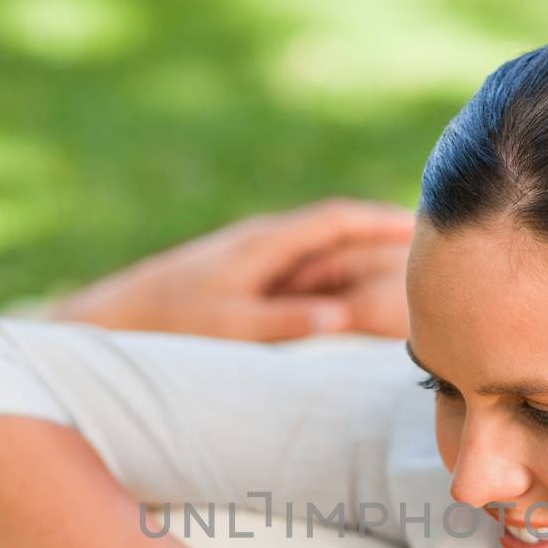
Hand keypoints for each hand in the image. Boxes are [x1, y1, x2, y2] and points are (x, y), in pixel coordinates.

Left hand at [50, 197, 413, 340]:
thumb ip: (285, 321)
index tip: (424, 224)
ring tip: (403, 267)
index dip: (383, 220)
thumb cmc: (171, 323)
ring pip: (319, 249)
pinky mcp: (244, 275)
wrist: (117, 318)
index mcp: (266, 244)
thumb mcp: (231, 327)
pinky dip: (332, 273)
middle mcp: (262, 242)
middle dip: (381, 233)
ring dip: (358, 253)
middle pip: (335, 230)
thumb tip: (341, 319)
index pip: (337, 220)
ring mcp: (253, 256)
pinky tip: (348, 292)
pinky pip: (302, 268)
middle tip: (430, 243)